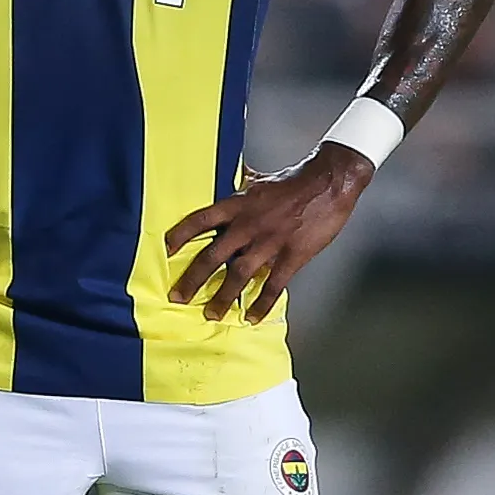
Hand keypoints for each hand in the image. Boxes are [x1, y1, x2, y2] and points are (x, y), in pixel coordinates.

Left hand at [163, 144, 373, 322]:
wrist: (330, 182)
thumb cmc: (295, 180)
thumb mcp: (260, 180)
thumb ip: (242, 185)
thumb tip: (232, 178)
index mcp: (239, 204)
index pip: (201, 220)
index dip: (180, 236)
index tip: (165, 250)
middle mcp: (248, 225)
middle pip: (213, 255)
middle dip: (192, 279)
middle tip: (177, 297)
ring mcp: (270, 242)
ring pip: (239, 274)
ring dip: (223, 297)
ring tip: (211, 314)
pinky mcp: (291, 255)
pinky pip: (273, 285)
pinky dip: (262, 303)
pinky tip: (251, 316)